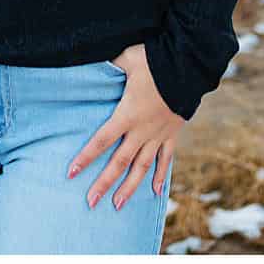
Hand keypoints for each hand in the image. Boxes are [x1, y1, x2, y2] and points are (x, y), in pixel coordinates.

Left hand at [66, 44, 184, 210]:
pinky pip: (165, 158)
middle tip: (90, 202)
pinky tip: (155, 192)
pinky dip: (160, 175)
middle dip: (104, 183)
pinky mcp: (172, 132)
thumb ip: (111, 64)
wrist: (191, 65)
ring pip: (142, 166)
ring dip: (129, 187)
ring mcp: (159, 133)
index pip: (102, 140)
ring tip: (117, 205)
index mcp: (128, 113)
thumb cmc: (158, 58)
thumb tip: (95, 60)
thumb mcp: (129, 58)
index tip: (71, 173)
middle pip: (120, 161)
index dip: (86, 157)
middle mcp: (142, 129)